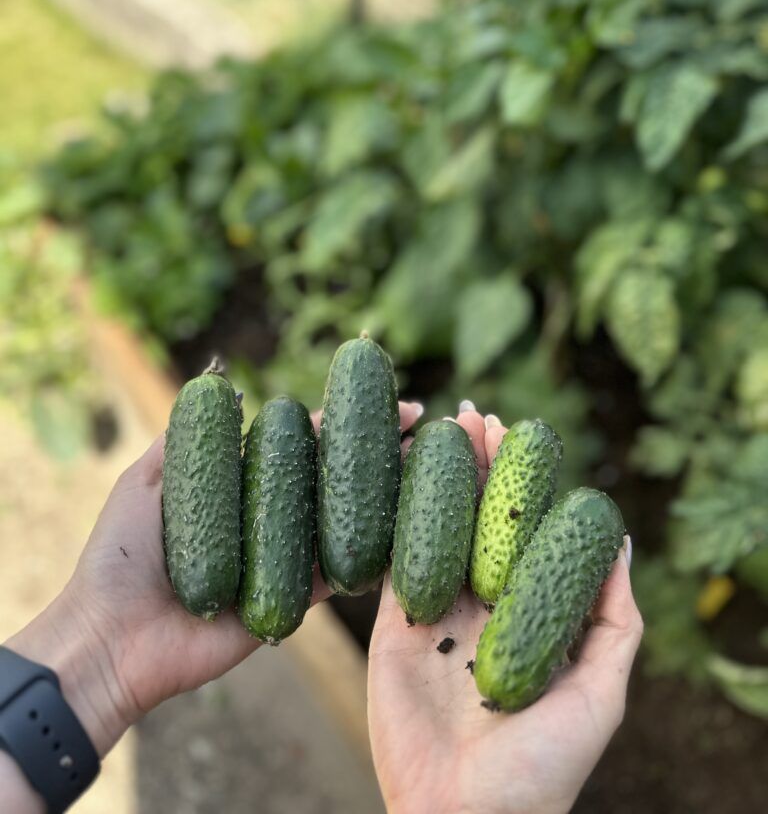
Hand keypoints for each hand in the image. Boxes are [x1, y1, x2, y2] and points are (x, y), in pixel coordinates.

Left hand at [5, 400, 423, 758]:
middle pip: (330, 476)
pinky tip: (403, 526)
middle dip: (377, 451)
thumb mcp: (143, 482)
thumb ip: (184, 438)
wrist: (111, 640)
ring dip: (384, 494)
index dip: (342, 422)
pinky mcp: (288, 603)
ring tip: (424, 466)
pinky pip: (333, 575)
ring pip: (340, 520)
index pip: (298, 444)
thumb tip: (221, 381)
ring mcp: (280, 560)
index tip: (384, 400)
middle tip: (423, 426)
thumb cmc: (119, 557)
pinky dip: (367, 554)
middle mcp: (266, 519)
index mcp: (238, 486)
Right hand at [368, 407, 642, 813]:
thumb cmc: (543, 765)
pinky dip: (396, 516)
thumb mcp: (600, 691)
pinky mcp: (391, 625)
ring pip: (435, 529)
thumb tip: (620, 540)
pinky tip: (399, 475)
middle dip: (478, 467)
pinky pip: (394, 561)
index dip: (522, 484)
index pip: (525, 533)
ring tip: (440, 429)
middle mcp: (481, 606)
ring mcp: (435, 612)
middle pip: (478, 519)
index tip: (520, 436)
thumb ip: (612, 618)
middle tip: (473, 414)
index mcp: (528, 615)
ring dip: (436, 478)